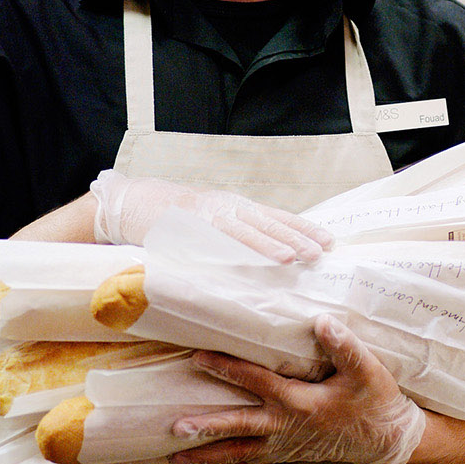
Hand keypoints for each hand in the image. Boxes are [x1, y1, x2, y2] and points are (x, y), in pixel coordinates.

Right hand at [91, 169, 333, 261]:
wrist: (134, 202)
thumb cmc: (177, 218)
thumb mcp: (213, 222)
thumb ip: (237, 236)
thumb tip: (269, 257)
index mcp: (237, 208)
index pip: (277, 217)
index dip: (304, 228)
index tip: (330, 241)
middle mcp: (228, 207)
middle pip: (269, 222)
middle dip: (296, 237)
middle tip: (321, 252)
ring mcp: (208, 214)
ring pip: (244, 230)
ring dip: (269, 244)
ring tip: (291, 257)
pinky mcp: (186, 226)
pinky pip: (212, 240)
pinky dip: (230, 250)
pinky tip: (244, 261)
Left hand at [167, 315, 426, 463]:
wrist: (386, 439)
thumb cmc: (375, 401)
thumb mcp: (367, 371)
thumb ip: (344, 346)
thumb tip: (322, 321)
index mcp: (301, 402)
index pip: (258, 382)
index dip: (229, 368)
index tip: (199, 357)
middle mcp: (286, 427)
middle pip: (239, 425)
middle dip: (207, 426)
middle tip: (176, 427)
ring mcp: (283, 445)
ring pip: (238, 452)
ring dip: (207, 454)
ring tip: (174, 460)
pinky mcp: (284, 455)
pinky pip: (248, 463)